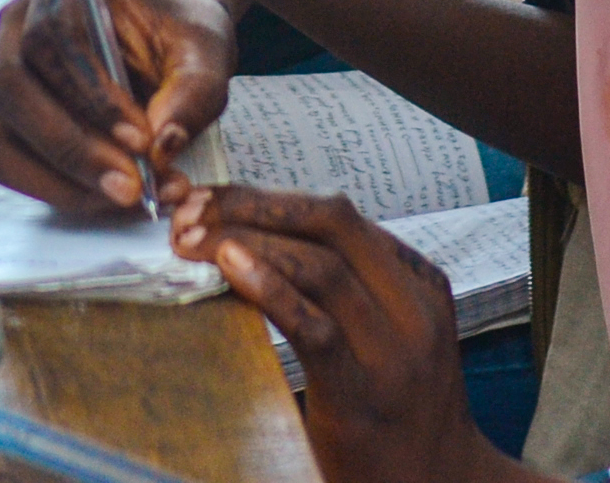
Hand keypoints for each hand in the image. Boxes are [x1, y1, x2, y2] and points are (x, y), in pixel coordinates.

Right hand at [0, 0, 233, 216]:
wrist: (162, 38)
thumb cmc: (177, 36)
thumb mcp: (206, 51)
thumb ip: (195, 91)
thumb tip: (163, 145)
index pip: (53, 37)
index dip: (91, 95)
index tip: (141, 140)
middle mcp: (17, 28)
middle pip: (11, 85)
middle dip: (70, 145)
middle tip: (129, 187)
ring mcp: (5, 76)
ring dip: (59, 176)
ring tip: (124, 196)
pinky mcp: (6, 121)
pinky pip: (4, 162)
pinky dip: (50, 189)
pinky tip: (103, 197)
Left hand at [167, 186, 507, 482]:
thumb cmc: (399, 411)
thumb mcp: (390, 335)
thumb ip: (348, 290)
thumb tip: (254, 243)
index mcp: (418, 284)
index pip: (338, 216)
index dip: (268, 198)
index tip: (211, 200)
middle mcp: (413, 309)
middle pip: (330, 225)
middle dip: (253, 208)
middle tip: (191, 213)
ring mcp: (393, 353)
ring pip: (321, 267)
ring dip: (247, 243)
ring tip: (193, 241)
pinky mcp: (364, 397)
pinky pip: (316, 329)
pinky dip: (270, 290)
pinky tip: (230, 268)